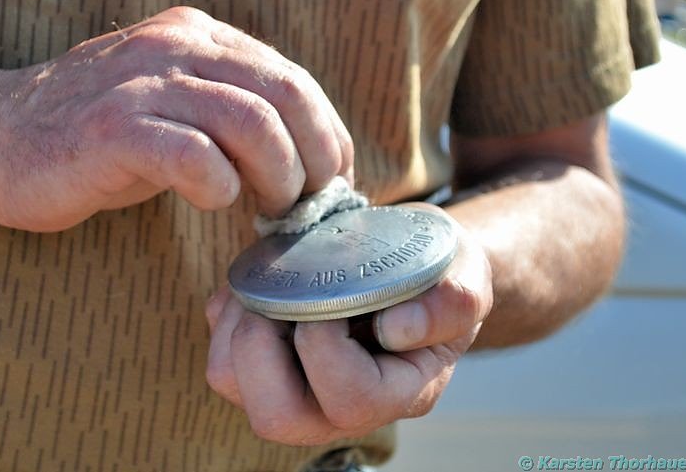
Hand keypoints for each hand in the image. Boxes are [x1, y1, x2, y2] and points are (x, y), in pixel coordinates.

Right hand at [0, 6, 351, 230]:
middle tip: (307, 204)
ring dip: (277, 178)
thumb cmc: (99, 137)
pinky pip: (194, 156)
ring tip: (269, 211)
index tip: (330, 181)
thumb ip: (234, 116)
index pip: (294, 79)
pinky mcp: (111, 130)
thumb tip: (308, 163)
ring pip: (251, 122)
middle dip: (314, 159)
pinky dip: (220, 187)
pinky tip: (212, 200)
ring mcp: (142, 84)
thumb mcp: (176, 105)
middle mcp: (177, 48)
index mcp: (199, 38)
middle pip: (285, 95)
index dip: (327, 135)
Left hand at [205, 204, 492, 444]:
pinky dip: (225, 312)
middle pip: (277, 417)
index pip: (352, 400)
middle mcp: (340, 406)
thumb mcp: (466, 277)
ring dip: (236, 327)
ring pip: (233, 385)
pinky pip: (219, 351)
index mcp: (398, 393)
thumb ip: (452, 303)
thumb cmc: (440, 276)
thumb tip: (396, 328)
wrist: (414, 268)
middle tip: (278, 295)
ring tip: (267, 284)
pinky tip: (261, 282)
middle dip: (260, 348)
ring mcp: (298, 389)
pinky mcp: (265, 366)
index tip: (334, 295)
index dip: (326, 348)